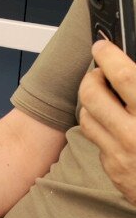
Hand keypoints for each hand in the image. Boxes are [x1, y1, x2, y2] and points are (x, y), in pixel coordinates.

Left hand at [79, 39, 135, 204]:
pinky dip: (102, 129)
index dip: (109, 56)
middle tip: (100, 73)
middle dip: (91, 77)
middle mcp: (135, 135)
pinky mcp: (114, 170)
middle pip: (92, 95)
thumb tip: (130, 69)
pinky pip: (97, 142)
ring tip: (104, 96)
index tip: (103, 47)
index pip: (124, 77)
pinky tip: (116, 125)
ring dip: (91, 102)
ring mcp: (121, 155)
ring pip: (86, 117)